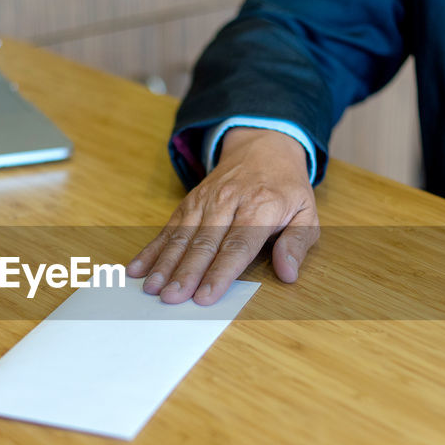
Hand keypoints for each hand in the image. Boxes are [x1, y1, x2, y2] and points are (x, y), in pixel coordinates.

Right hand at [127, 129, 319, 304]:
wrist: (263, 146)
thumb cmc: (285, 188)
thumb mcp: (307, 212)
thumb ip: (298, 243)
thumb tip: (289, 273)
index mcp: (261, 207)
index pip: (237, 245)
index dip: (220, 272)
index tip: (206, 295)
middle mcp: (229, 202)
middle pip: (204, 243)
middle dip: (186, 273)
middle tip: (172, 298)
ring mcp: (205, 201)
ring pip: (182, 236)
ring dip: (165, 263)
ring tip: (153, 288)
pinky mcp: (189, 203)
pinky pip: (168, 228)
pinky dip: (151, 250)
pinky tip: (138, 269)